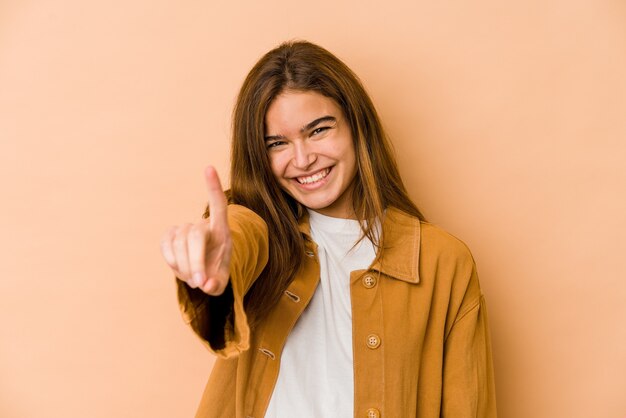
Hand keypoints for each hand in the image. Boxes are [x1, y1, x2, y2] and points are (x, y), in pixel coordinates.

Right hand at [160, 166, 231, 295]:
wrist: (204, 272)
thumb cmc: (216, 274)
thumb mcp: (222, 283)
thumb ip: (217, 285)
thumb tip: (207, 285)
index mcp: (221, 231)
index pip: (218, 206)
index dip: (213, 187)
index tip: (208, 168)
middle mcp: (202, 225)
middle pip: (196, 236)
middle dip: (196, 262)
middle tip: (200, 284)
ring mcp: (184, 229)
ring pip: (180, 244)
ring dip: (185, 267)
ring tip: (193, 279)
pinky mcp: (169, 236)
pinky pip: (166, 245)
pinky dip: (172, 261)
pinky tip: (180, 269)